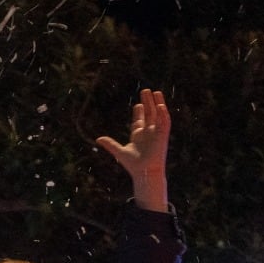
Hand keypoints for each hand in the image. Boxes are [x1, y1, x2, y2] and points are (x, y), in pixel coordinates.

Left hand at [95, 89, 170, 211]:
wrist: (144, 171)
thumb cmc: (133, 164)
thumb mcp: (119, 151)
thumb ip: (110, 144)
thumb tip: (98, 139)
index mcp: (138, 136)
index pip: (139, 121)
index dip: (139, 112)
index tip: (138, 104)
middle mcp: (148, 132)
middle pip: (149, 114)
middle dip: (147, 103)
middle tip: (145, 91)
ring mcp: (156, 132)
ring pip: (157, 114)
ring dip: (157, 103)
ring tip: (156, 92)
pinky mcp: (163, 135)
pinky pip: (165, 121)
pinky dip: (163, 113)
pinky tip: (160, 104)